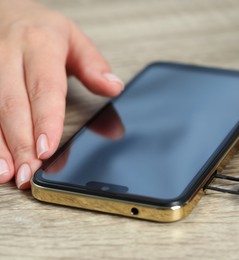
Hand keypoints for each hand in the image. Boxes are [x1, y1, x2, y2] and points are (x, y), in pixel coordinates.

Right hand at [0, 0, 123, 188]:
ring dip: (0, 146)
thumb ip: (94, 66)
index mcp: (40, 44)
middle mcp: (8, 55)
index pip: (44, 87)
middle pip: (13, 104)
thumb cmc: (42, 30)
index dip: (45, 120)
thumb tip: (114, 87)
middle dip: (22, 143)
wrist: (4, 11)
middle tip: (30, 173)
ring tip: (9, 174)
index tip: (48, 148)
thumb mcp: (74, 39)